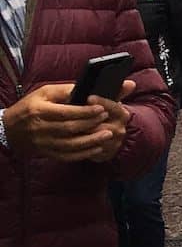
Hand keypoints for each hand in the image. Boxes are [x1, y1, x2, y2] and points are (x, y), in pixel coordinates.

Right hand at [3, 81, 131, 161]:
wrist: (9, 128)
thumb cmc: (30, 106)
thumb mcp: (43, 93)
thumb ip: (65, 91)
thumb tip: (88, 89)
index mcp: (39, 111)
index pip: (65, 112)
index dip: (84, 111)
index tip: (101, 108)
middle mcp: (40, 128)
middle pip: (69, 128)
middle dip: (91, 124)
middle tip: (107, 118)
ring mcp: (43, 143)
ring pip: (70, 145)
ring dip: (91, 141)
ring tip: (108, 135)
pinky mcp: (47, 153)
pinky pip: (67, 156)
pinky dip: (83, 154)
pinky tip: (97, 148)